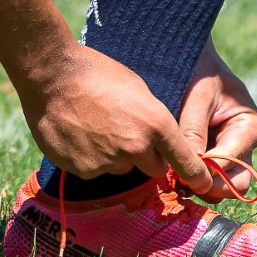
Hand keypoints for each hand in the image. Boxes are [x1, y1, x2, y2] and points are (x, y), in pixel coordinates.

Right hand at [19, 44, 210, 190]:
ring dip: (116, 156)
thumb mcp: (138, 88)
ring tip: (96, 127)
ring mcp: (108, 162)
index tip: (205, 184)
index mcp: (156, 125)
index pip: (187, 162)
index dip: (197, 175)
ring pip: (122, 169)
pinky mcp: (84, 170)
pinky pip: (96, 170)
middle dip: (148, 158)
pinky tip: (79, 133)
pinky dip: (91, 157)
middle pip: (155, 169)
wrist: (51, 76)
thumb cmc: (96, 72)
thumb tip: (159, 140)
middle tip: (129, 134)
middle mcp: (135, 148)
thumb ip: (153, 120)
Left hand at [177, 41, 256, 199]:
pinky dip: (193, 178)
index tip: (181, 166)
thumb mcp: (197, 96)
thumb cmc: (197, 72)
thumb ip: (194, 129)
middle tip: (179, 181)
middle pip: (236, 184)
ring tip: (173, 176)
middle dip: (209, 186)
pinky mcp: (214, 155)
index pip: (233, 163)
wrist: (190, 60)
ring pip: (223, 186)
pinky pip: (208, 176)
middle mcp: (245, 144)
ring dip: (200, 186)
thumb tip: (193, 164)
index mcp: (250, 127)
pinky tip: (172, 171)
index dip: (208, 170)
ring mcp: (231, 152)